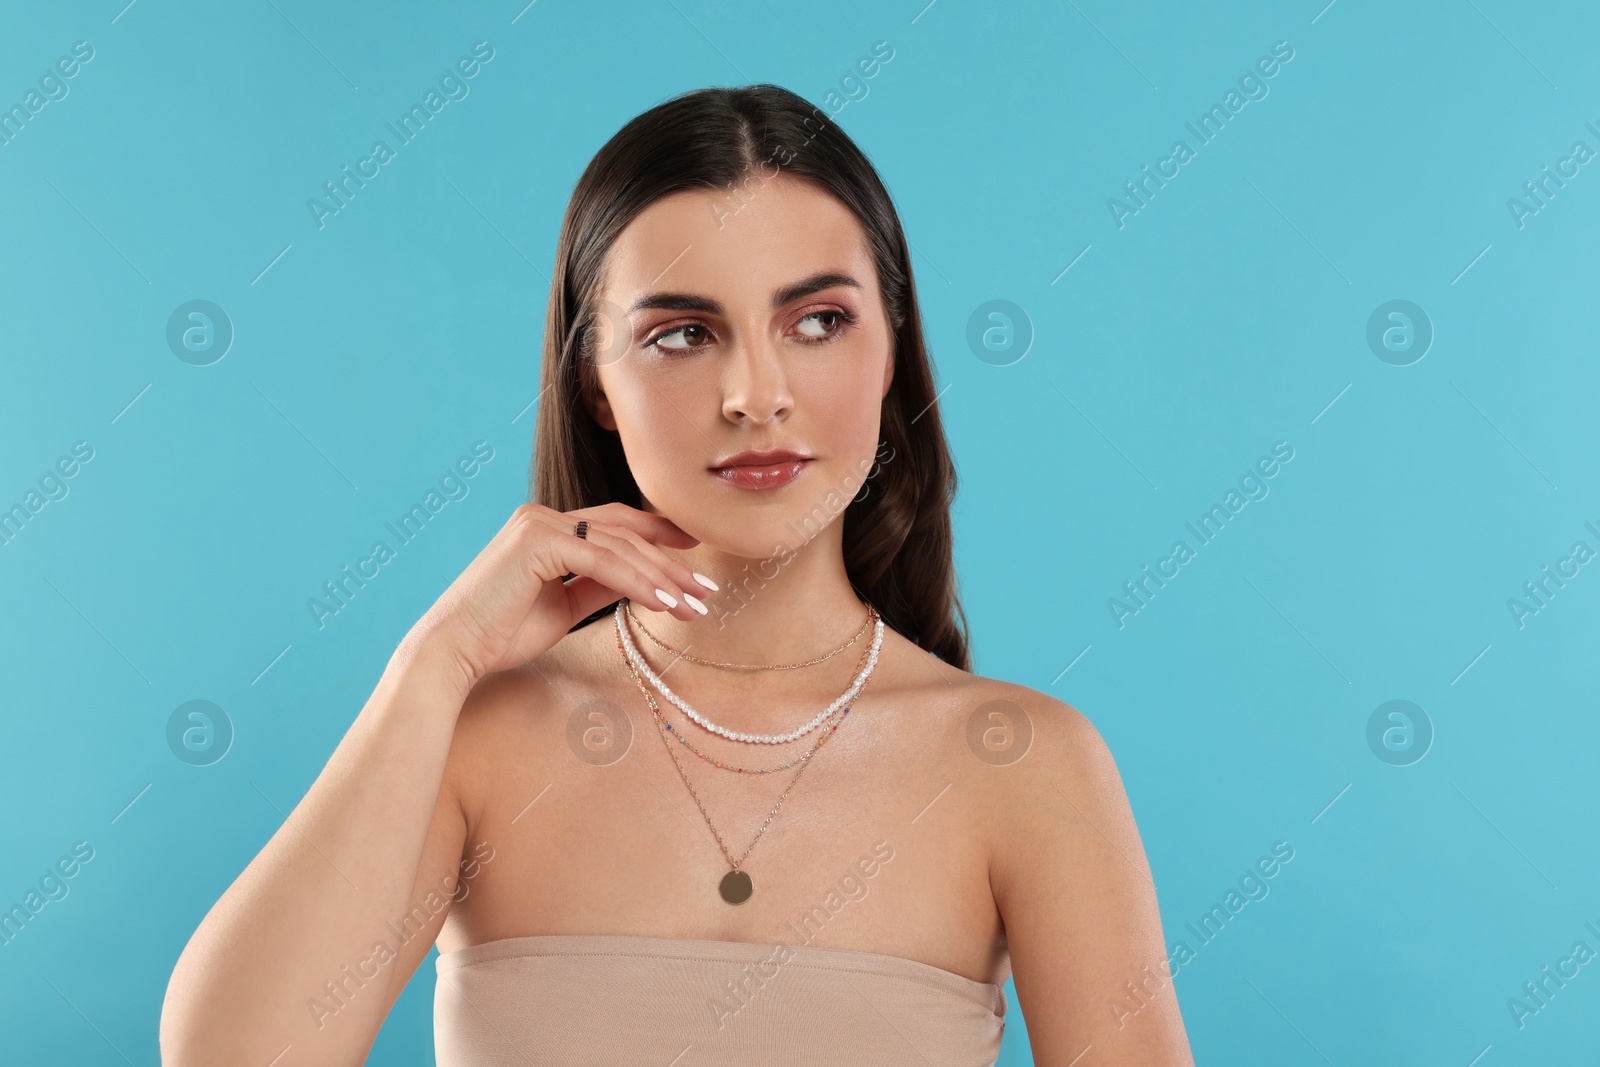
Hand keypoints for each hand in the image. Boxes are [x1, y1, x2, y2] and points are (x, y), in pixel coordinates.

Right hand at [399, 502, 710, 690]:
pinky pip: (602, 561)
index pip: (616, 525)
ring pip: (620, 547)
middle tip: (708, 590)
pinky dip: (638, 582)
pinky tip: (666, 603)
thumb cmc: (500, 635)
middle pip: (625, 533)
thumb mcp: (564, 607)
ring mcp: (539, 524)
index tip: (697, 557)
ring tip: (695, 605)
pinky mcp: (537, 541)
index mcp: (548, 528)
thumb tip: (645, 580)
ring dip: (663, 577)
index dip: (660, 537)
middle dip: (672, 562)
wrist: (452, 652)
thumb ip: (600, 586)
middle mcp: (543, 516)